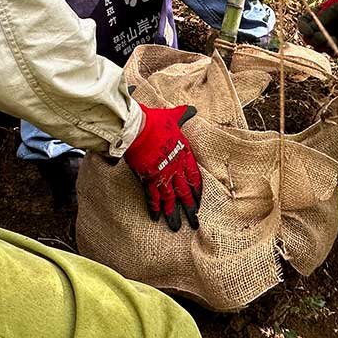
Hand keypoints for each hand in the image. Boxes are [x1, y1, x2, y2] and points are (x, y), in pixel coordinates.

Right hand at [124, 103, 202, 231]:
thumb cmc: (155, 121)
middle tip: (194, 223)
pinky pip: (152, 197)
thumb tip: (192, 109)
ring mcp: (162, 175)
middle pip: (185, 192)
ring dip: (173, 214)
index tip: (200, 202)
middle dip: (190, 209)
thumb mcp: (173, 116)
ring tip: (175, 227)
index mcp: (184, 154)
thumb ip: (183, 114)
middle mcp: (176, 168)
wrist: (137, 128)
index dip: (197, 191)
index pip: (195, 177)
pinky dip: (154, 208)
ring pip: (170, 199)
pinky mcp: (148, 179)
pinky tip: (156, 218)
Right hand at [298, 0, 337, 52]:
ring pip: (318, 47)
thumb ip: (325, 16)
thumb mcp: (337, 6)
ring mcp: (329, 37)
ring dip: (324, 45)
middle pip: (308, 37)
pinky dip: (333, 50)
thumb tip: (313, 28)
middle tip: (324, 38)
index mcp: (318, 15)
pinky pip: (331, 52)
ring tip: (335, 40)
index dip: (303, 28)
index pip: (303, 22)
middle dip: (314, 39)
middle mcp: (322, 27)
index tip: (309, 32)